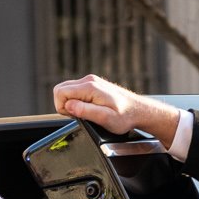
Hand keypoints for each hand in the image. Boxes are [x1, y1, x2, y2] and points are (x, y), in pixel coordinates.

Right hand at [52, 74, 179, 141]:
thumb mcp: (106, 119)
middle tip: (79, 115)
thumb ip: (86, 111)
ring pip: (66, 90)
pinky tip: (89, 108)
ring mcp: (91, 81)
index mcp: (90, 87)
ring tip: (85, 112)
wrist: (138, 110)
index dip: (62, 107)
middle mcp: (89, 80)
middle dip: (64, 105)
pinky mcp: (92, 85)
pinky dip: (76, 101)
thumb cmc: (124, 117)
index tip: (75, 115)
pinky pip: (74, 91)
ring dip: (70, 103)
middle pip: (60, 89)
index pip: (60, 92)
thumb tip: (69, 105)